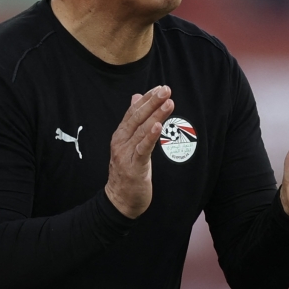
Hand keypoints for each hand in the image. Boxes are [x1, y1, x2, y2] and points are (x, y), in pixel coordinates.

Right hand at [105, 85, 173, 218]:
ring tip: (168, 103)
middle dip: (152, 102)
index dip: (146, 98)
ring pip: (142, 130)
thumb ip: (134, 122)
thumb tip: (135, 97)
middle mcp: (121, 141)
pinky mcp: (133, 167)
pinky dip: (150, 136)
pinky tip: (158, 126)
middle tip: (166, 89)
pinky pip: (143, 149)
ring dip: (156, 115)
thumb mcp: (130, 144)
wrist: (120, 200)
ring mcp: (125, 154)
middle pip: (137, 117)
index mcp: (121, 135)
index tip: (160, 87)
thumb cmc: (128, 171)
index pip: (133, 112)